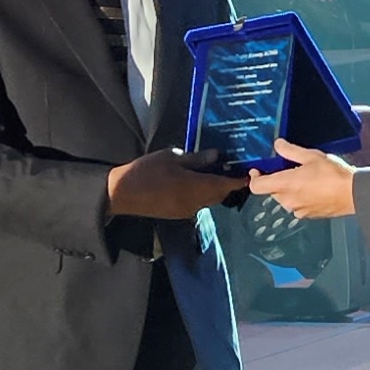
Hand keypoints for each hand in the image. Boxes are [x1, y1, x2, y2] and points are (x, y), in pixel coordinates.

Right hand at [106, 150, 245, 220]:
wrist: (122, 194)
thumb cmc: (147, 171)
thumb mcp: (172, 158)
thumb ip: (196, 159)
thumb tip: (216, 156)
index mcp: (196, 188)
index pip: (225, 185)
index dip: (238, 180)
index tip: (248, 174)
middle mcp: (196, 203)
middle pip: (218, 194)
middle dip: (226, 183)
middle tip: (231, 167)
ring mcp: (186, 210)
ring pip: (208, 199)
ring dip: (214, 189)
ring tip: (213, 172)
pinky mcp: (178, 213)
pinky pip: (197, 203)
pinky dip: (202, 193)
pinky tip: (195, 181)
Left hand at [258, 142, 357, 219]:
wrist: (354, 194)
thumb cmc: (333, 174)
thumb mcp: (311, 156)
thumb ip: (290, 151)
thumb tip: (277, 145)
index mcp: (284, 185)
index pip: (256, 186)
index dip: (254, 177)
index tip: (258, 170)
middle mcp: (287, 201)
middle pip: (272, 192)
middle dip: (276, 181)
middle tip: (289, 169)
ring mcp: (298, 210)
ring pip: (285, 199)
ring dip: (289, 190)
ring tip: (305, 178)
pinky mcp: (308, 216)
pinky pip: (297, 206)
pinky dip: (301, 198)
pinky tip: (314, 189)